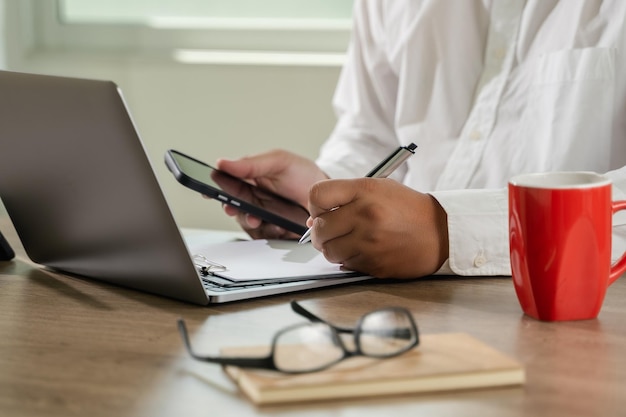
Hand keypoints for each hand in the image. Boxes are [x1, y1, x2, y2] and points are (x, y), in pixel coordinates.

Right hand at [216, 149, 327, 238]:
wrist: (328, 196)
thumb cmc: (303, 174)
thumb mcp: (278, 161)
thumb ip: (251, 164)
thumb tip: (222, 163)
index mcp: (248, 178)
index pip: (224, 183)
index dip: (213, 189)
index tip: (208, 192)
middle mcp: (251, 198)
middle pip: (232, 206)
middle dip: (231, 209)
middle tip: (233, 209)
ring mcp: (261, 215)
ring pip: (245, 222)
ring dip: (249, 221)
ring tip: (256, 219)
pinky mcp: (272, 230)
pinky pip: (263, 235)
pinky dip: (268, 231)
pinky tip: (277, 226)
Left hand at [307, 178, 448, 277]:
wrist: (441, 232)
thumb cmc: (407, 209)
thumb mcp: (378, 188)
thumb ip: (345, 198)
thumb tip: (311, 221)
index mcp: (364, 190)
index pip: (317, 195)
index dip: (315, 205)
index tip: (323, 210)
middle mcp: (365, 215)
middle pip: (319, 227)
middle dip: (320, 231)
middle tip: (332, 230)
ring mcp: (370, 242)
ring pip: (329, 250)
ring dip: (333, 248)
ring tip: (348, 241)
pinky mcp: (375, 264)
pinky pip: (345, 264)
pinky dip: (348, 260)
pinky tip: (363, 251)